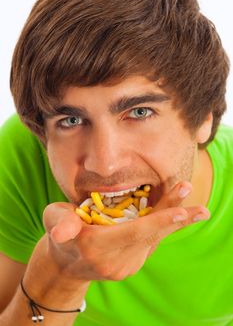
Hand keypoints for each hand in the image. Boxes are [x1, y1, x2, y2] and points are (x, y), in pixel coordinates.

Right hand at [43, 181, 209, 281]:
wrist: (67, 264)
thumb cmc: (61, 234)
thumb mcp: (53, 220)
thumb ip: (59, 222)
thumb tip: (61, 233)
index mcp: (95, 245)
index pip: (131, 233)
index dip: (157, 221)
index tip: (180, 212)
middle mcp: (114, 260)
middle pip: (150, 236)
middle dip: (176, 220)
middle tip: (202, 211)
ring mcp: (125, 266)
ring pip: (154, 240)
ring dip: (175, 223)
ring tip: (199, 211)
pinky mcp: (132, 265)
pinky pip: (151, 243)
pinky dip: (165, 228)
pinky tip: (177, 215)